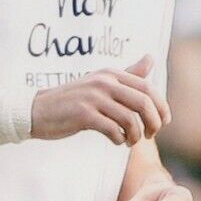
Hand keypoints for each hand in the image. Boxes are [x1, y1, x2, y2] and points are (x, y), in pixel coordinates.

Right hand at [31, 55, 170, 145]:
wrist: (37, 110)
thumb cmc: (72, 100)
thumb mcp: (100, 82)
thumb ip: (127, 74)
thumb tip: (151, 58)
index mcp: (111, 74)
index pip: (147, 87)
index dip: (160, 106)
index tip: (163, 123)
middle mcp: (104, 82)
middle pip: (143, 102)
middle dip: (153, 122)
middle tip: (151, 135)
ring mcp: (93, 98)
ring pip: (130, 119)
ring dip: (135, 135)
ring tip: (130, 142)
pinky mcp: (83, 115)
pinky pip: (112, 130)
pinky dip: (119, 140)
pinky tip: (116, 141)